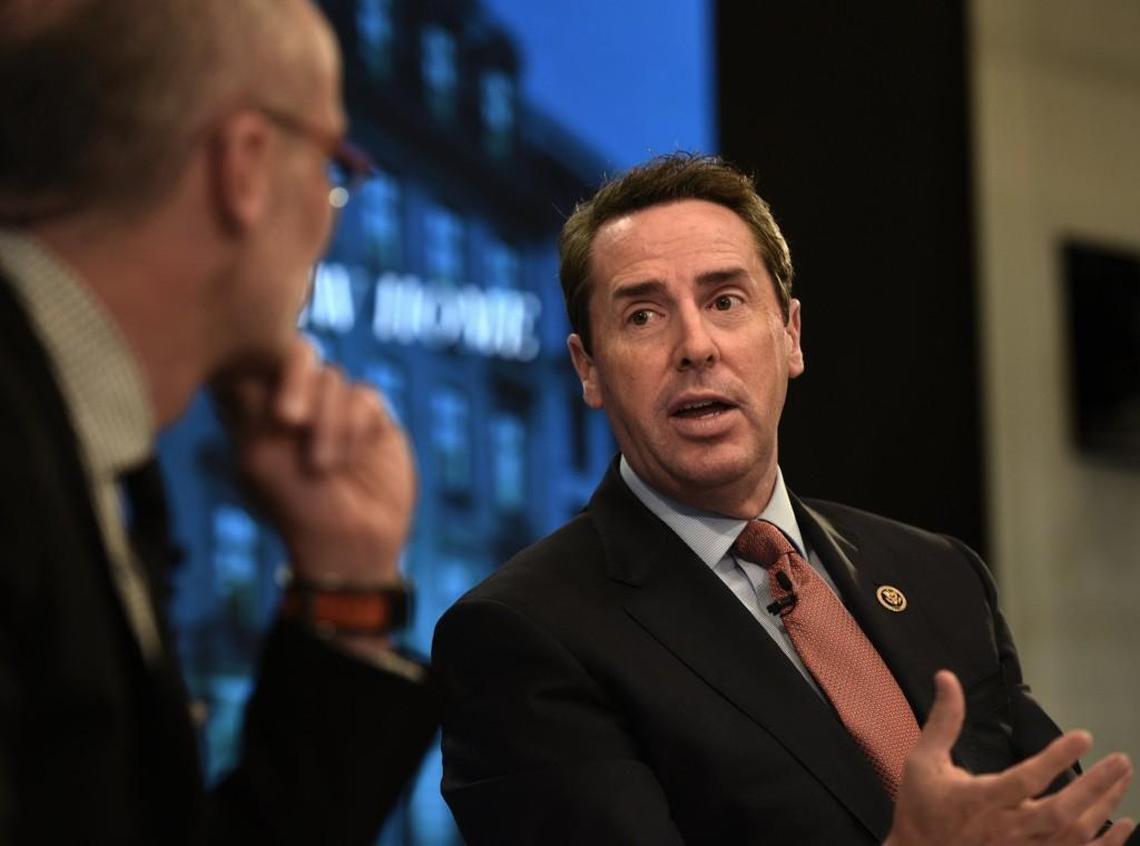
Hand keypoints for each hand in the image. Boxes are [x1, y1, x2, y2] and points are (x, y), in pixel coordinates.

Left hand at [213, 337, 415, 585]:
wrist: (349, 542)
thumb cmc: (295, 507)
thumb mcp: (259, 456)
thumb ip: (251, 401)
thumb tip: (248, 352)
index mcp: (260, 411)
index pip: (255, 360)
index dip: (258, 363)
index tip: (257, 395)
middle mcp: (299, 402)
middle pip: (298, 353)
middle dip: (295, 381)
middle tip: (289, 420)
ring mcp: (337, 408)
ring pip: (334, 377)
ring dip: (328, 422)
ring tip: (324, 465)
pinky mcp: (374, 418)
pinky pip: (366, 395)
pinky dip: (356, 426)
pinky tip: (353, 457)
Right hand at [885, 671, 1133, 845]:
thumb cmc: (922, 804)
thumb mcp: (923, 758)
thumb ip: (943, 720)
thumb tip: (947, 677)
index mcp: (978, 801)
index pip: (1024, 780)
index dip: (1055, 760)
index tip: (1083, 737)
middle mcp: (1004, 829)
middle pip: (1060, 813)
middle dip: (1095, 788)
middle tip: (1120, 761)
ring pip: (1072, 835)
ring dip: (1102, 807)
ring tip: (1121, 779)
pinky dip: (1105, 844)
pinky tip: (1124, 826)